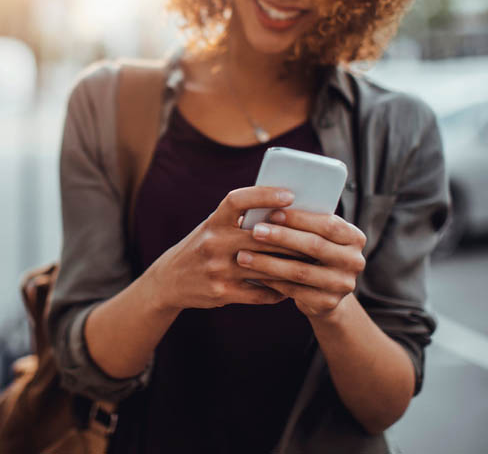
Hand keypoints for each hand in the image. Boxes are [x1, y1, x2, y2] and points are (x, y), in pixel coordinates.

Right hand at [144, 187, 297, 312]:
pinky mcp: (222, 292)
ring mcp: (217, 269)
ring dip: (291, 266)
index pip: (238, 200)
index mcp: (213, 221)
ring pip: (265, 266)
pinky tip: (290, 288)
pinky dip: (278, 291)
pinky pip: (260, 292)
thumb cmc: (201, 247)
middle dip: (292, 238)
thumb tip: (284, 210)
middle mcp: (213, 242)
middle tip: (318, 237)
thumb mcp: (212, 227)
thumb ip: (240, 220)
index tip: (289, 194)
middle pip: (261, 237)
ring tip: (311, 264)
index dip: (264, 195)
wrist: (170, 280)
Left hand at [236, 208, 366, 318]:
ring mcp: (343, 285)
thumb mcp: (315, 236)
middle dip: (281, 237)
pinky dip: (272, 281)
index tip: (272, 212)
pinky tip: (253, 274)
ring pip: (301, 271)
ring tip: (244, 255)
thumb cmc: (311, 253)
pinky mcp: (328, 304)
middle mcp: (355, 261)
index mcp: (354, 238)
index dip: (299, 218)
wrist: (323, 293)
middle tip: (255, 231)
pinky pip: (294, 291)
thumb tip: (269, 205)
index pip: (328, 224)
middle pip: (315, 246)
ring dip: (269, 262)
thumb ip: (303, 223)